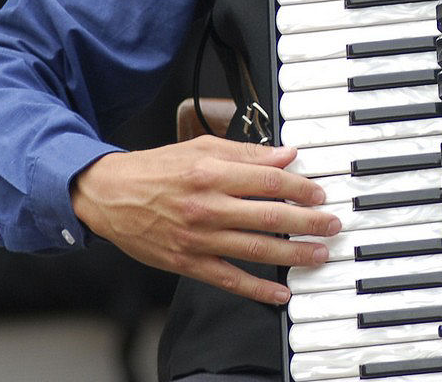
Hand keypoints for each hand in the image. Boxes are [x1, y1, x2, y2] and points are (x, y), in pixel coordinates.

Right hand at [70, 135, 339, 304]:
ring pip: (255, 250)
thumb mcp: (202, 148)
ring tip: (319, 254)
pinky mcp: (186, 263)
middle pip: (270, 216)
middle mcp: (207, 207)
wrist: (109, 195)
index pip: (270, 181)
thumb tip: (286, 155)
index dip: (301, 187)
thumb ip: (247, 153)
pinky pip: (228, 279)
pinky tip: (280, 293)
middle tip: (332, 224)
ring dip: (293, 254)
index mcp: (212, 174)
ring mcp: (197, 239)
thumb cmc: (157, 170)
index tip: (320, 193)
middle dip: (308, 222)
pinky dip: (256, 289)